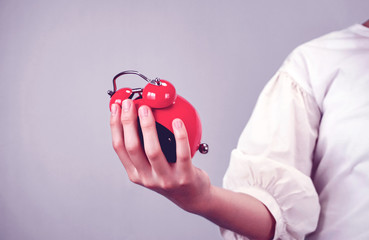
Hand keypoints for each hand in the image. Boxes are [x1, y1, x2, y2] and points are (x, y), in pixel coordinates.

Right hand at [110, 99, 211, 213]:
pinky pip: (181, 153)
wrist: (192, 197)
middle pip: (132, 147)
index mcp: (135, 174)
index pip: (119, 148)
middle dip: (128, 122)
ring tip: (146, 109)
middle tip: (129, 103)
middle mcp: (147, 178)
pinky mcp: (184, 177)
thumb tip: (137, 116)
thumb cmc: (171, 175)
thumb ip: (144, 148)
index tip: (115, 108)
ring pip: (153, 151)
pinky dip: (179, 136)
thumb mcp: (152, 166)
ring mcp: (165, 179)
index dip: (115, 126)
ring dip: (148, 127)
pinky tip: (178, 122)